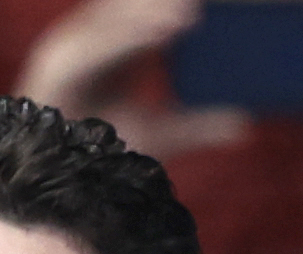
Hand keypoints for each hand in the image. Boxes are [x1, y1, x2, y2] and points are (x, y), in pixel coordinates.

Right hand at [18, 0, 249, 160]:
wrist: (61, 186)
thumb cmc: (103, 156)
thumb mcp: (162, 136)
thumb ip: (199, 126)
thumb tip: (245, 122)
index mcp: (113, 53)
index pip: (145, 19)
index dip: (173, 11)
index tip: (209, 8)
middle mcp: (90, 45)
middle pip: (127, 12)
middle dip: (162, 5)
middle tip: (203, 4)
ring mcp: (70, 52)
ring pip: (112, 22)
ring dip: (149, 14)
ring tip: (190, 13)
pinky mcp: (57, 67)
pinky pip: (96, 46)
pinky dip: (127, 38)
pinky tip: (158, 34)